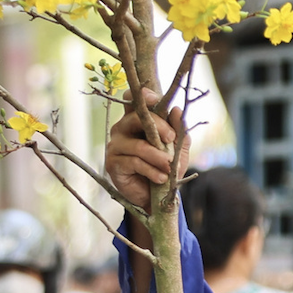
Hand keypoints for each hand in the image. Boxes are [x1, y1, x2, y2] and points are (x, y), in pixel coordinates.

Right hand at [104, 92, 187, 208]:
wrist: (156, 196)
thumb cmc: (165, 167)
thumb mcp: (178, 148)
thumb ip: (179, 130)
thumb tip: (176, 110)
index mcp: (136, 119)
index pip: (132, 101)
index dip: (140, 96)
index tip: (155, 99)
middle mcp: (122, 128)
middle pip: (136, 118)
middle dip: (158, 127)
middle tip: (171, 139)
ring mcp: (115, 145)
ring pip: (138, 145)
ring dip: (158, 156)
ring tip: (170, 167)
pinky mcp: (113, 163)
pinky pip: (134, 162)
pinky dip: (151, 170)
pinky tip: (161, 177)